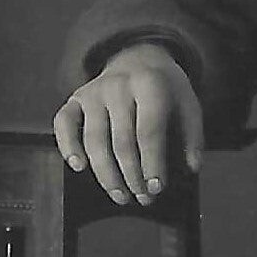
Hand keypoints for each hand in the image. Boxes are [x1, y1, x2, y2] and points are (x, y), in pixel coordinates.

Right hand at [53, 42, 202, 206]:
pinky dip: (68, 146)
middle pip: (122, 141)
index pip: (149, 131)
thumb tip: (192, 168)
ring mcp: (94, 92)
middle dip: (132, 176)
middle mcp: (119, 86)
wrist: (138, 58)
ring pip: (94, 140)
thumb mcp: (188, 104)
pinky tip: (78, 167)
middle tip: (142, 199)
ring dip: (106, 174)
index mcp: (150, 85)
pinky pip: (63, 124)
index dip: (152, 163)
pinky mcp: (75, 98)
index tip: (157, 188)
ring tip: (120, 195)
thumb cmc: (165, 90)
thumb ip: (193, 135)